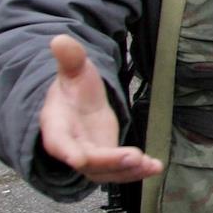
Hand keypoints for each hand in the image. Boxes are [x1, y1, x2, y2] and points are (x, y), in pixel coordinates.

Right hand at [39, 34, 161, 182]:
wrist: (77, 104)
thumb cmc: (72, 88)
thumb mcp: (73, 70)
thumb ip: (70, 58)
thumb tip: (59, 39)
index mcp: (56, 125)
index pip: (58, 142)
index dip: (67, 151)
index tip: (78, 160)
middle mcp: (71, 147)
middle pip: (88, 162)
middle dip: (109, 162)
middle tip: (134, 157)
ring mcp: (90, 157)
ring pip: (106, 173)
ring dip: (127, 171)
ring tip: (150, 165)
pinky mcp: (107, 161)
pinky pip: (120, 171)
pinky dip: (138, 171)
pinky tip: (156, 167)